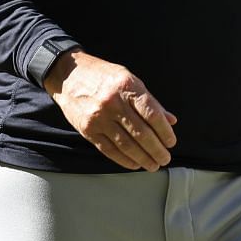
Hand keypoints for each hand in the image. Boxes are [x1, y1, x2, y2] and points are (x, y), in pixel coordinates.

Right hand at [42, 48, 178, 171]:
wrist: (69, 75)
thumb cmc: (104, 76)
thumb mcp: (130, 80)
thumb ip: (150, 101)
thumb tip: (170, 120)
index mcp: (127, 87)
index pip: (152, 114)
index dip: (164, 131)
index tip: (171, 142)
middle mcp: (113, 103)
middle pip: (140, 132)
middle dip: (156, 149)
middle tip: (165, 158)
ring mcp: (99, 118)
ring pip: (126, 144)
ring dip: (142, 158)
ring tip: (153, 165)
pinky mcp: (87, 130)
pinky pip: (109, 149)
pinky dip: (124, 160)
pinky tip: (135, 164)